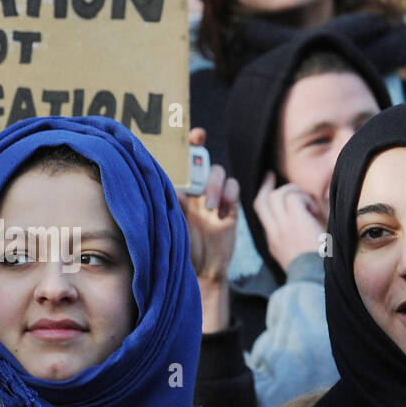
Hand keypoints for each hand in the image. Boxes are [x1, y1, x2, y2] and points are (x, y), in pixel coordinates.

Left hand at [179, 129, 238, 283]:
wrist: (201, 272)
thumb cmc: (179, 250)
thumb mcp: (171, 228)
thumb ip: (173, 207)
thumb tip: (174, 188)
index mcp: (176, 191)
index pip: (178, 164)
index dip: (182, 146)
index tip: (186, 134)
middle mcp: (194, 189)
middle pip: (200, 160)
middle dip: (199, 149)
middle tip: (198, 143)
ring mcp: (213, 196)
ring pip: (218, 172)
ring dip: (214, 184)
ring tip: (210, 206)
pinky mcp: (230, 206)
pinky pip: (235, 187)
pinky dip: (230, 194)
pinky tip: (223, 211)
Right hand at [252, 171, 324, 272]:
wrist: (313, 278)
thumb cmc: (313, 269)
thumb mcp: (296, 255)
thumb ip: (293, 239)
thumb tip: (307, 220)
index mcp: (273, 240)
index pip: (261, 213)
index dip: (264, 197)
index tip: (269, 187)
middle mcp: (273, 231)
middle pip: (261, 201)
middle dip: (267, 185)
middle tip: (273, 175)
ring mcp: (281, 225)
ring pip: (277, 195)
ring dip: (293, 193)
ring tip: (308, 203)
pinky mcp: (294, 220)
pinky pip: (293, 197)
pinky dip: (305, 199)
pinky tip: (314, 211)